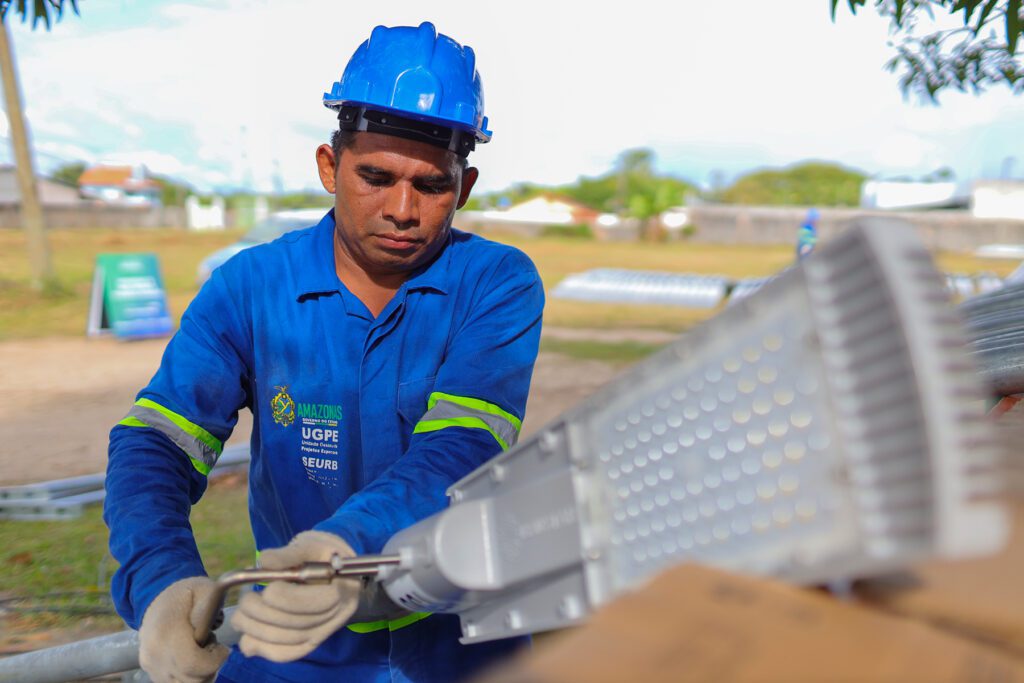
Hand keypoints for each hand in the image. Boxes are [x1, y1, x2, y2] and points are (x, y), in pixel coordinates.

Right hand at [139, 576, 228, 682]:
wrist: (158, 597)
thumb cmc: (186, 594)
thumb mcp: (204, 590)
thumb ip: (211, 606)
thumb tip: (210, 627)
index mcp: (167, 632)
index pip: (193, 664)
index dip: (214, 661)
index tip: (223, 648)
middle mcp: (154, 653)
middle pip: (191, 680)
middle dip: (210, 668)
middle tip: (214, 649)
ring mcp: (150, 664)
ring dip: (200, 675)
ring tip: (203, 653)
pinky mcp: (149, 669)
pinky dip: (188, 676)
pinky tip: (193, 658)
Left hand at [231, 531, 359, 661]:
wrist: (332, 568)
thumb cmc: (321, 553)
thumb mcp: (311, 544)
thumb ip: (289, 553)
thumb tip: (263, 561)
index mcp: (343, 588)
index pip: (317, 604)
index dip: (287, 599)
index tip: (268, 587)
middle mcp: (338, 616)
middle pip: (298, 625)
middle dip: (263, 613)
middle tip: (245, 599)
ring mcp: (324, 632)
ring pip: (288, 641)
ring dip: (256, 631)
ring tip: (240, 615)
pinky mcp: (309, 642)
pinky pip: (286, 653)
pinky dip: (262, 648)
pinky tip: (247, 639)